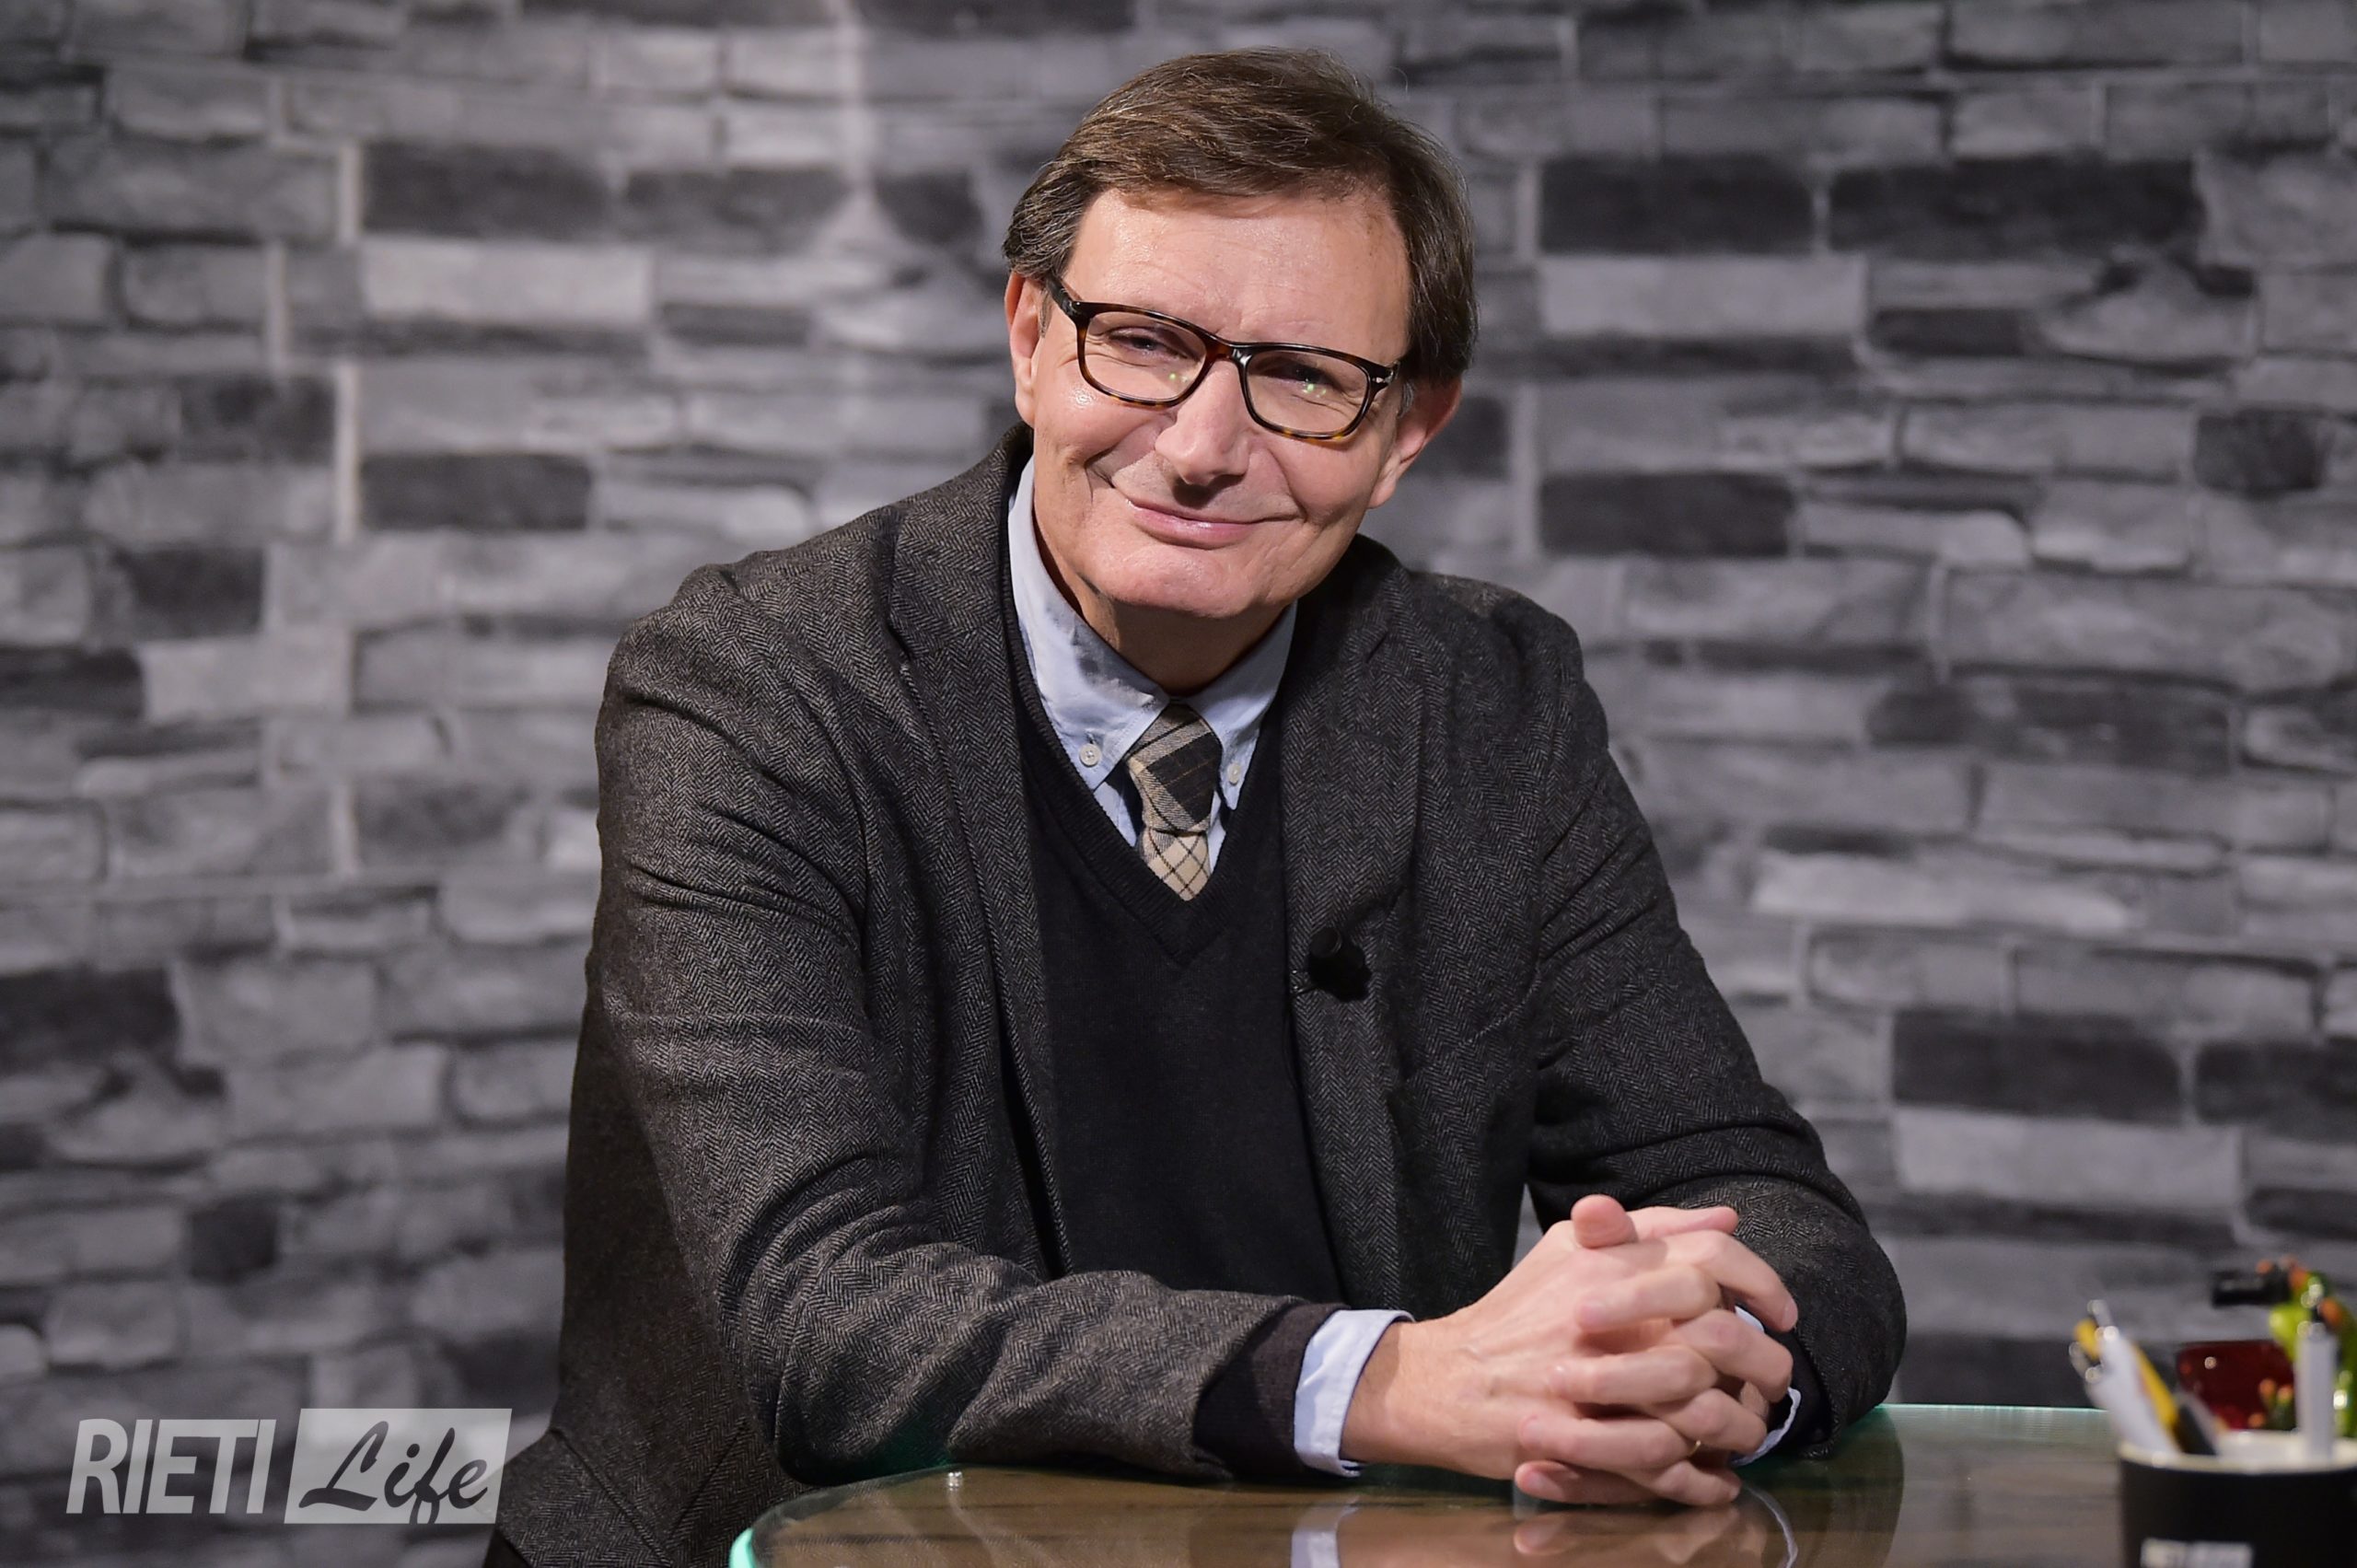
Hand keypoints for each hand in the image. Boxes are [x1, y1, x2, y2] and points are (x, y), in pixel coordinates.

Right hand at [1517, 1197, 1794, 1505]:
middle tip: (1771, 1380)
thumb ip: (1649, 1229)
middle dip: (1763, 1365)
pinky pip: (1666, 1463)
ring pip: (1704, 1408)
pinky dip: (1700, 1478)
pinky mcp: (1584, 1441)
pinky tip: (1716, 1476)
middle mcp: (1608, 1316)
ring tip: (1750, 1430)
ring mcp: (1597, 1382)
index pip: (1712, 1259)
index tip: (1780, 1313)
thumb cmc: (1517, 1313)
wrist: (1448, 1379)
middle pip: (1723, 1338)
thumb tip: (1725, 1218)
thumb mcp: (1572, 1248)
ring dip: (1739, 1425)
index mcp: (1608, 1263)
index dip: (1761, 1283)